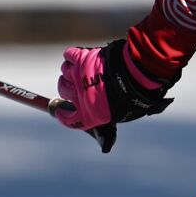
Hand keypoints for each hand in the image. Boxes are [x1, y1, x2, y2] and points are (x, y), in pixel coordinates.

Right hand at [55, 39, 175, 152]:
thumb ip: (109, 122)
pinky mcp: (82, 58)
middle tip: (79, 85)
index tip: (61, 111)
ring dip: (71, 71)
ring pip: (65, 72)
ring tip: (82, 70)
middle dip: (69, 89)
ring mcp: (78, 76)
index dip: (63, 115)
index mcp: (87, 114)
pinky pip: (69, 55)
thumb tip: (107, 141)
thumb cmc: (131, 99)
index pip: (67, 119)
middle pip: (63, 90)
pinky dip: (71, 56)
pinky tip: (78, 58)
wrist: (134, 77)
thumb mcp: (120, 117)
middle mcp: (78, 95)